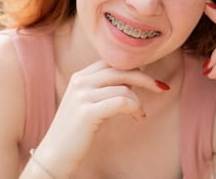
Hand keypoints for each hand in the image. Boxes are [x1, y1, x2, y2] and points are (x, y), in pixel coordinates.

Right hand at [32, 60, 167, 177]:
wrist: (55, 154)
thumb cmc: (75, 130)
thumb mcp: (86, 102)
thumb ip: (102, 88)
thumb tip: (131, 81)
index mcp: (80, 76)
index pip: (112, 62)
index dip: (133, 68)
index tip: (149, 78)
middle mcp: (80, 81)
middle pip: (120, 70)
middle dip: (145, 78)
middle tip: (161, 88)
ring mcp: (82, 96)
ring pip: (124, 88)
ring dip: (139, 101)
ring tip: (140, 114)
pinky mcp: (87, 112)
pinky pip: (121, 102)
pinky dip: (135, 108)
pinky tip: (138, 118)